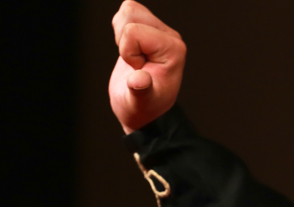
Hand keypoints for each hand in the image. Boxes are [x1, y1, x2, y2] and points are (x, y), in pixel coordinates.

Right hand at [108, 1, 185, 133]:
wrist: (141, 109)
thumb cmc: (142, 107)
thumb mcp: (139, 102)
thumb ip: (140, 90)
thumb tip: (139, 80)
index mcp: (174, 49)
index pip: (133, 32)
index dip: (128, 53)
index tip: (139, 71)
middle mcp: (170, 36)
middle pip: (131, 13)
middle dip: (124, 41)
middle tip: (135, 63)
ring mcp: (160, 31)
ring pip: (129, 10)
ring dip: (121, 35)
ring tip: (133, 57)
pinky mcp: (148, 29)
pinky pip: (126, 13)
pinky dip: (120, 32)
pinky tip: (131, 51)